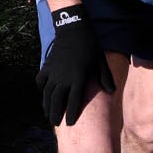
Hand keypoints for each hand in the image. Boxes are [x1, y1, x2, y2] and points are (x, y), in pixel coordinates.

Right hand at [35, 4, 114, 125]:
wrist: (73, 29)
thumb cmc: (90, 46)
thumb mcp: (100, 61)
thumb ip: (105, 77)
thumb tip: (111, 91)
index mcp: (78, 79)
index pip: (73, 102)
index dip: (70, 114)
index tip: (69, 124)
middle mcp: (63, 79)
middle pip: (56, 102)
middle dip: (55, 114)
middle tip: (55, 123)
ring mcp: (53, 73)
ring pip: (46, 94)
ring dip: (46, 105)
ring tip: (48, 114)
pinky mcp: (46, 67)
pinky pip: (40, 82)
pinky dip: (41, 89)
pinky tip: (44, 93)